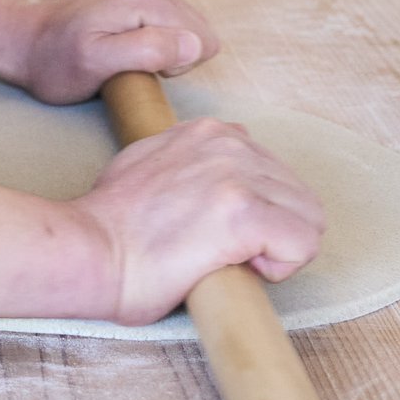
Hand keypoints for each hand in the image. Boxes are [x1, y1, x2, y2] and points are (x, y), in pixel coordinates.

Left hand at [0, 0, 219, 104]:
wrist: (19, 41)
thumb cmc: (55, 63)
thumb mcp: (98, 66)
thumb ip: (148, 51)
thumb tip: (193, 44)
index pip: (200, 40)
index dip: (174, 65)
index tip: (137, 68)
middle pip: (194, 30)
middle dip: (168, 57)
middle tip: (125, 65)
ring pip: (179, 27)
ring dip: (157, 50)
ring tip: (119, 57)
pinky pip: (162, 22)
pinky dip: (146, 40)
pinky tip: (118, 46)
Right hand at [73, 118, 324, 323]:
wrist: (90, 250)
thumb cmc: (112, 224)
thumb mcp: (148, 162)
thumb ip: (187, 158)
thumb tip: (205, 171)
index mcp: (208, 132)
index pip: (272, 170)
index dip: (255, 210)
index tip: (218, 230)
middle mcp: (228, 143)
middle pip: (299, 195)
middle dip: (274, 231)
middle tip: (226, 252)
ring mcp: (237, 175)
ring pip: (309, 219)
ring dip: (279, 249)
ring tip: (231, 259)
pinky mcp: (244, 213)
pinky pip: (304, 243)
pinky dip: (280, 267)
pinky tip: (238, 267)